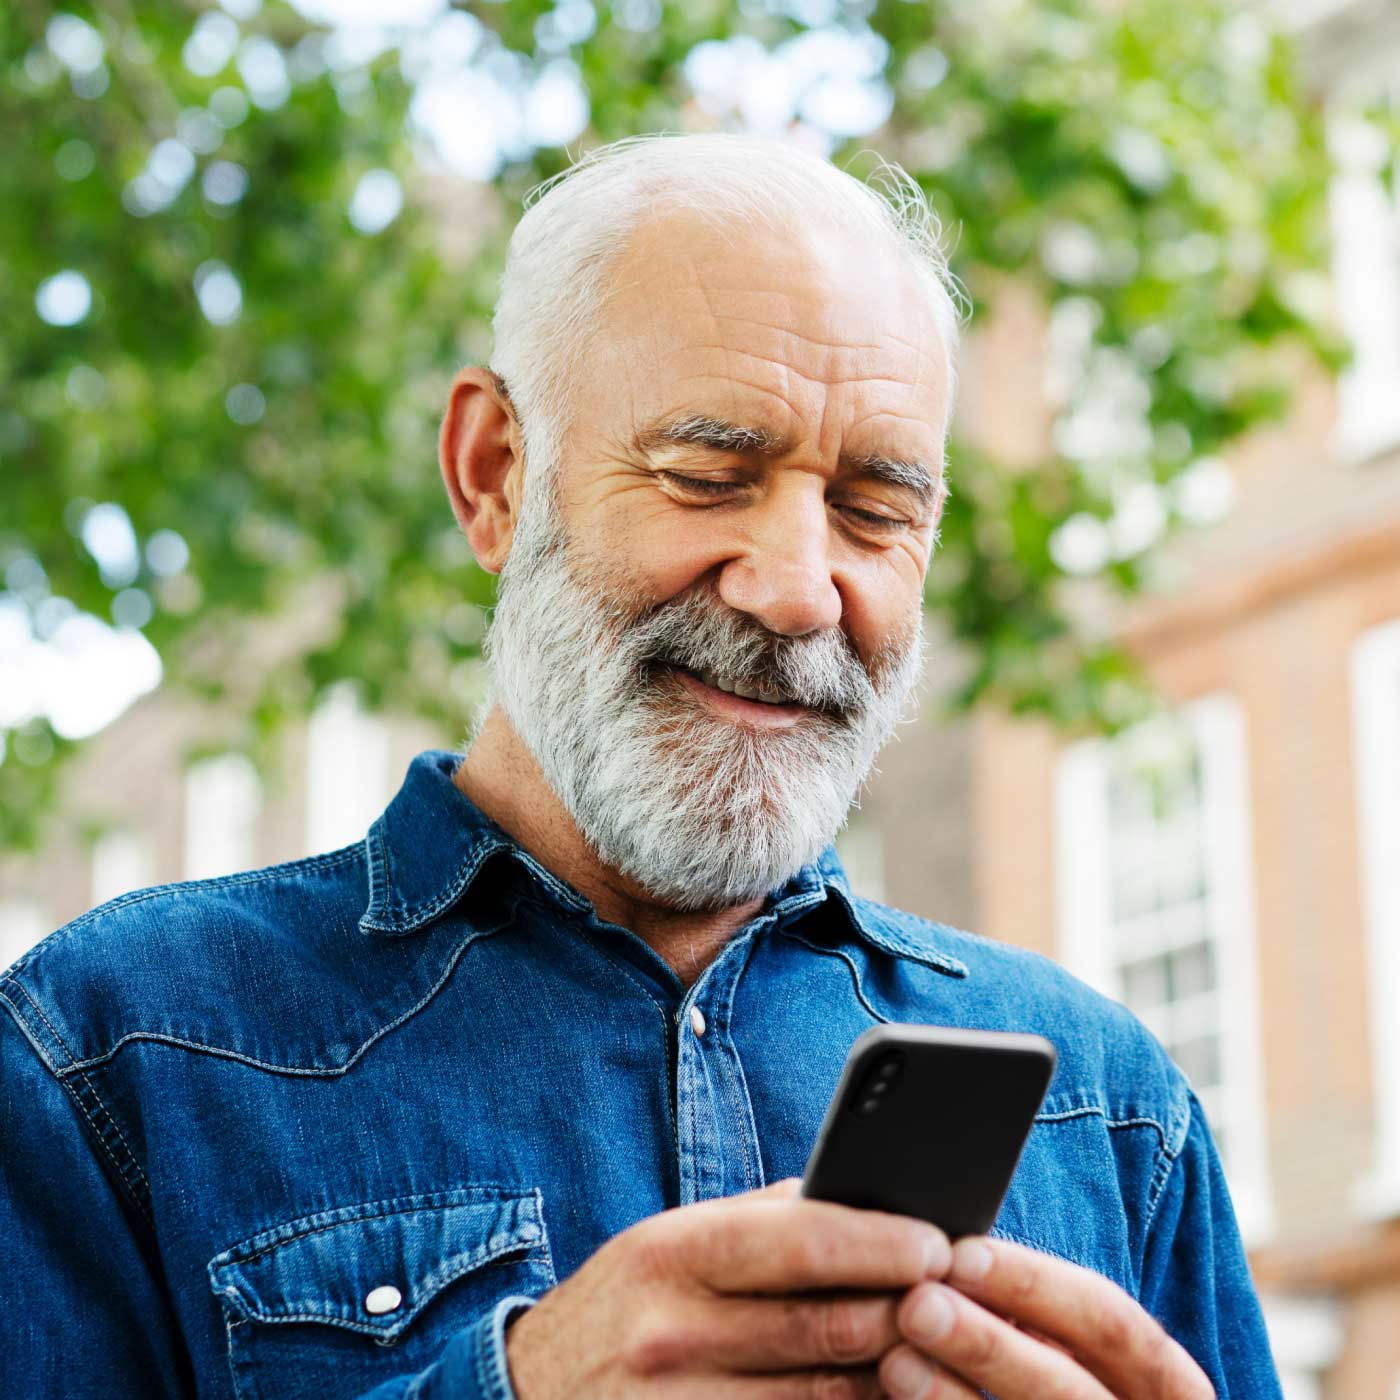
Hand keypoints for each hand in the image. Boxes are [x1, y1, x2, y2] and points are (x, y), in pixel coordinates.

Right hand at [504, 1178, 950, 1398]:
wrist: (528, 1394)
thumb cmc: (625, 1305)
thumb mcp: (671, 1243)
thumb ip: (761, 1220)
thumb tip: (862, 1194)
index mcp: (670, 1253)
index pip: (795, 1241)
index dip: (877, 1242)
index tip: (939, 1241)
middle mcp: (670, 1333)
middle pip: (825, 1326)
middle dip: (904, 1312)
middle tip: (961, 1299)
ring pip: (825, 1397)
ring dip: (891, 1377)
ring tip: (938, 1351)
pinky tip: (878, 1397)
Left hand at [878, 1235, 1214, 1398]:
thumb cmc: (1059, 1388)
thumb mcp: (1078, 1357)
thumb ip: (1039, 1319)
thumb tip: (955, 1256)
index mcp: (1166, 1388)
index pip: (1112, 1325)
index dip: (1037, 1286)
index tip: (961, 1254)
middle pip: (1068, 1392)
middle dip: (990, 1345)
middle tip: (916, 1304)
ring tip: (894, 1362)